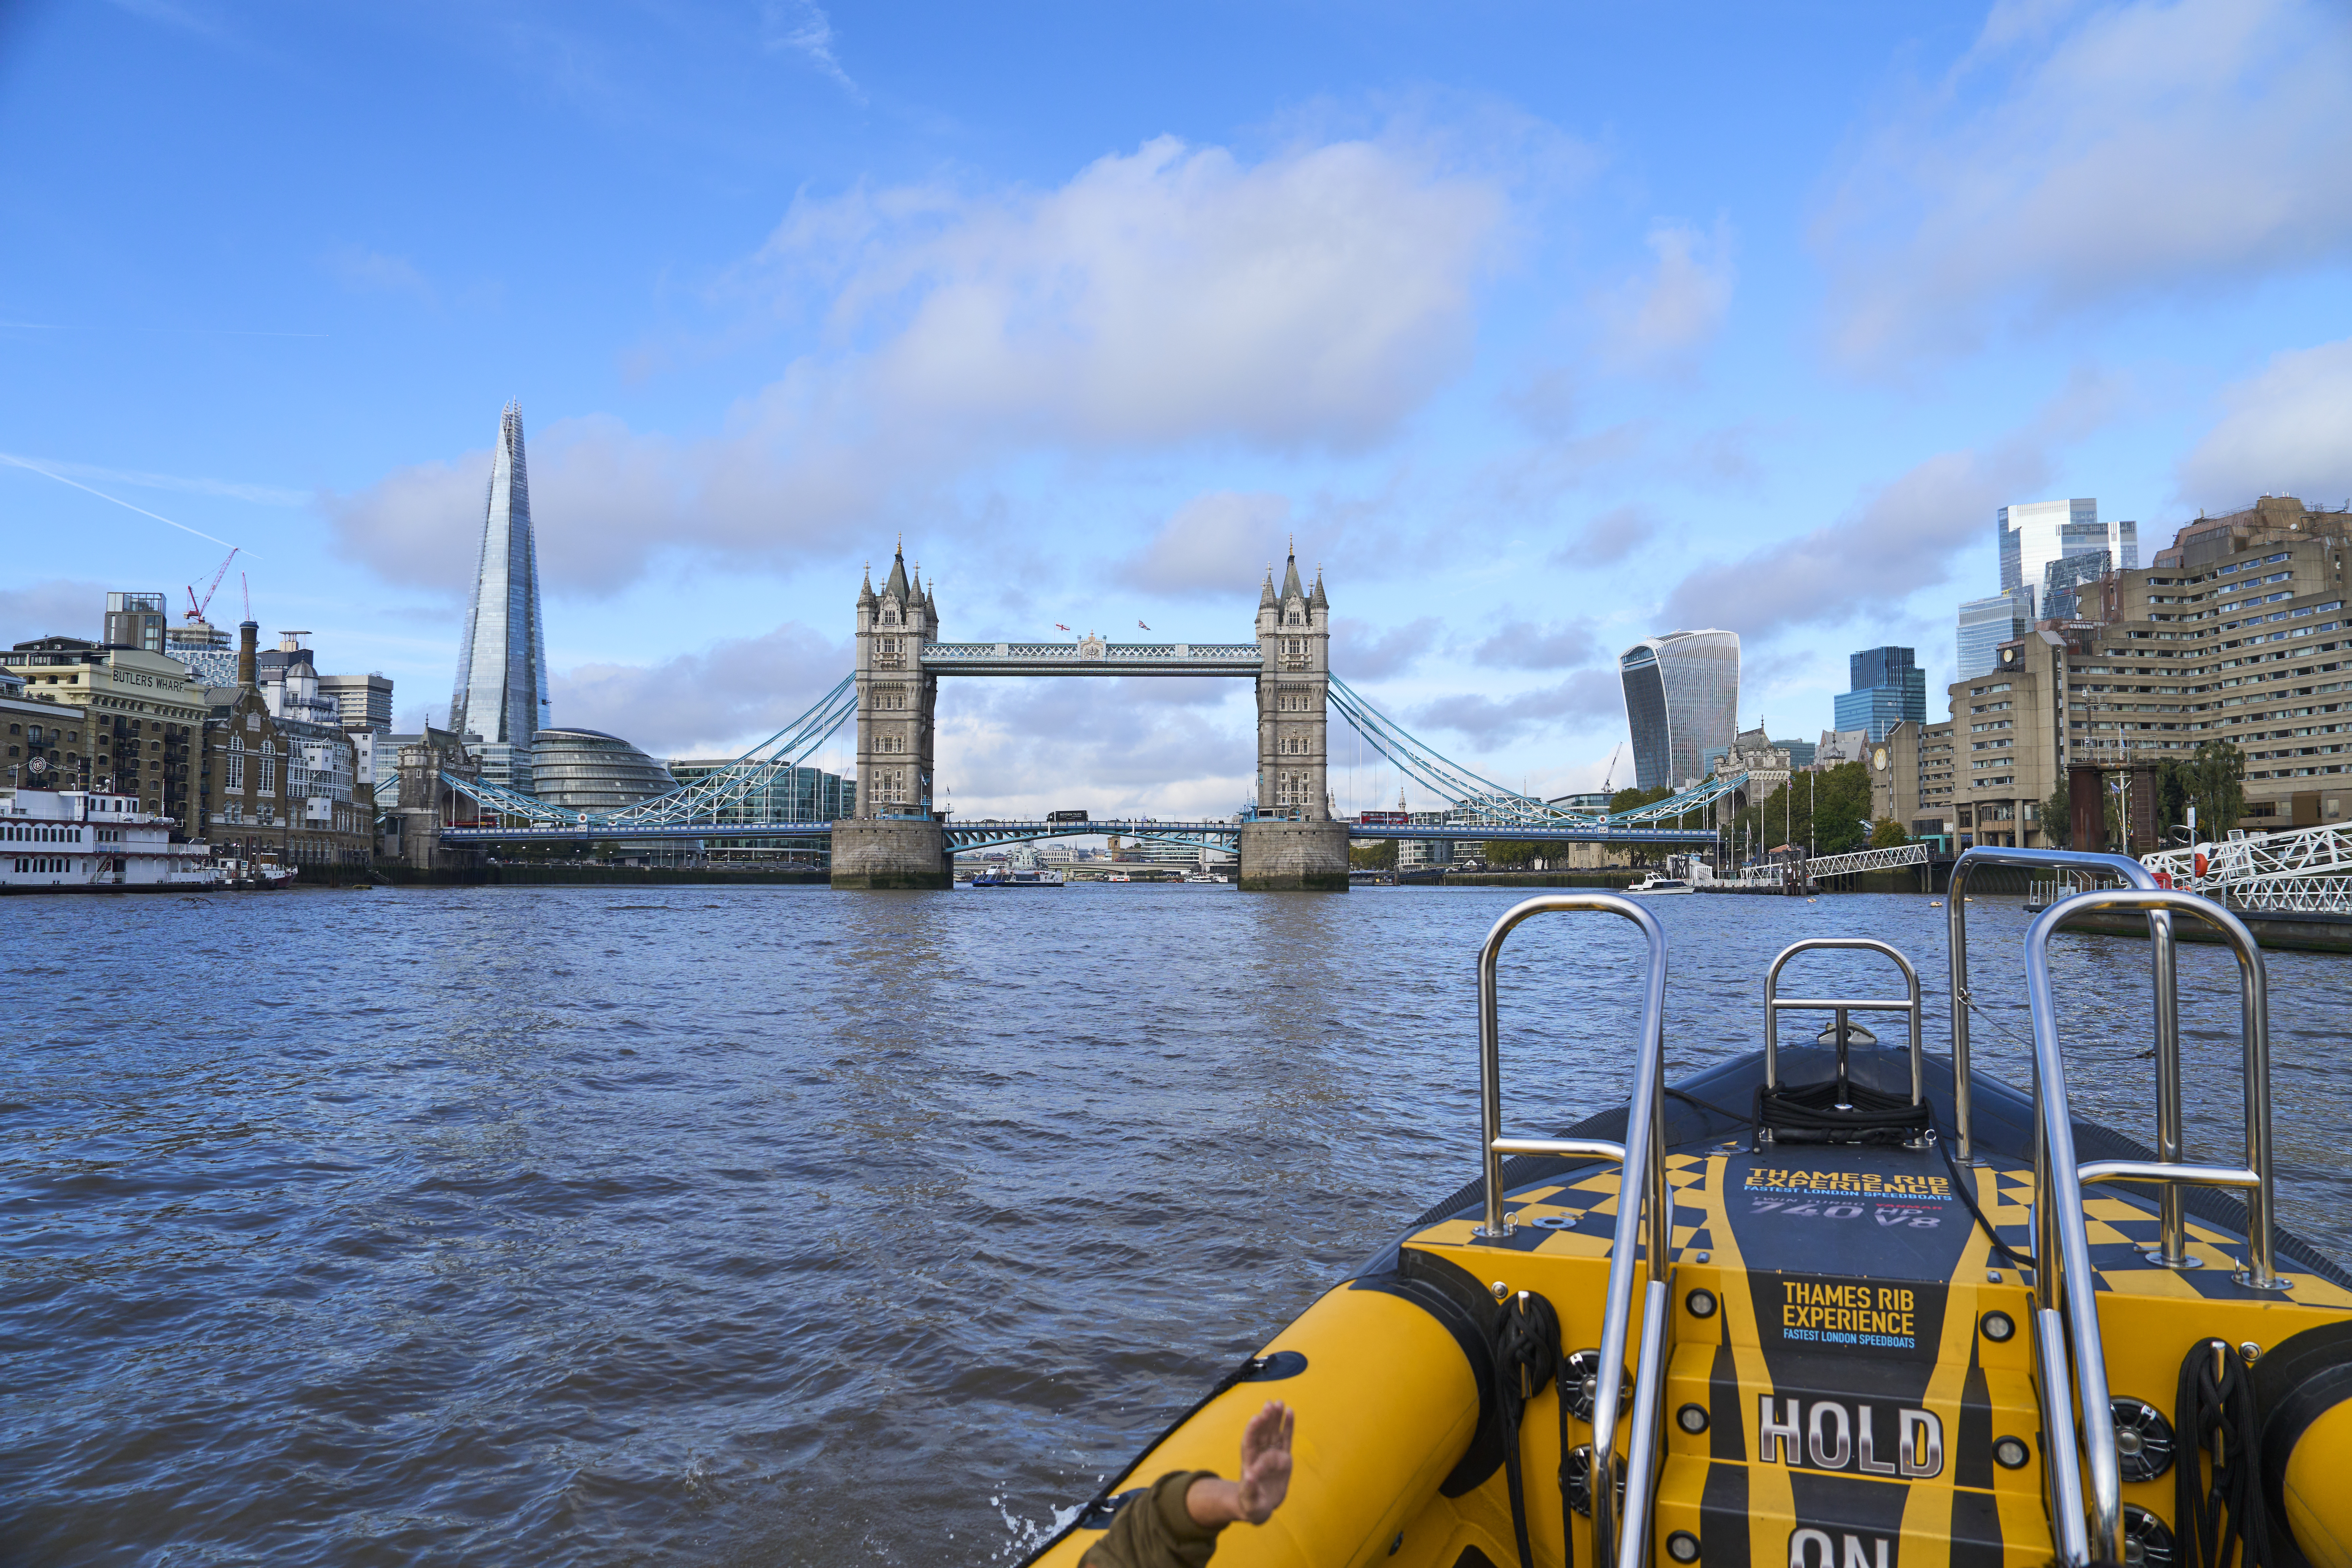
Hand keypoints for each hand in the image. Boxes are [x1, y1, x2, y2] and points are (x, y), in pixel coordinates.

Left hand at [1234, 1400, 1294, 1524]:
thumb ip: (1250, 1489)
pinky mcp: (1283, 1458)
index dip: (1252, 1430)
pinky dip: (1288, 1426)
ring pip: (1274, 1433)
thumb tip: (1249, 1475)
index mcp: (1249, 1463)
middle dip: (1265, 1419)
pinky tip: (1290, 1412)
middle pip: (1262, 1434)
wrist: (1260, 1506)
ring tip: (1280, 1402)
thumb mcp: (1249, 1501)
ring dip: (1276, 1418)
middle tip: (1270, 1404)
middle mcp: (1260, 1455)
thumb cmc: (1251, 1504)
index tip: (1257, 1417)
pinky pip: (1286, 1439)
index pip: (1249, 1443)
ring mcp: (1272, 1455)